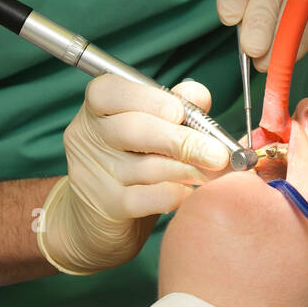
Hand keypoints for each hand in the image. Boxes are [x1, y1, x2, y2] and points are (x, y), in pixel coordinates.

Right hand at [38, 77, 229, 274]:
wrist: (97, 215)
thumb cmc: (133, 158)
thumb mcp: (151, 125)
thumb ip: (176, 104)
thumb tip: (199, 96)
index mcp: (98, 108)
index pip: (110, 91)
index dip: (149, 99)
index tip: (180, 112)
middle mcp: (89, 137)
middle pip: (133, 129)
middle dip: (182, 140)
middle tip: (217, 153)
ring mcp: (95, 174)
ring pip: (147, 166)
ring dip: (188, 169)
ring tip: (213, 172)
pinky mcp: (108, 207)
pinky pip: (150, 198)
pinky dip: (177, 194)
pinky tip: (192, 192)